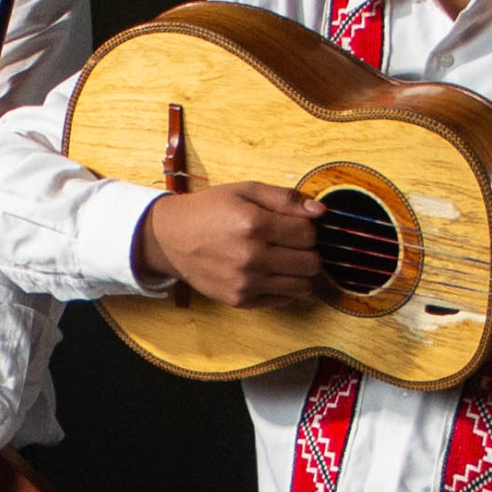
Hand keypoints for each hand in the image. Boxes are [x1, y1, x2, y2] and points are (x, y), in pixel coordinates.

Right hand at [134, 183, 321, 304]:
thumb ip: (284, 198)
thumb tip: (320, 211)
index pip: (308, 233)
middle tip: (292, 243)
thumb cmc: (209, 211)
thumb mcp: (245, 191)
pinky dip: (284, 287)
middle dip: (308, 251)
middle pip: (310, 262)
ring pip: (302, 286)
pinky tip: (269, 272)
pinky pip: (283, 299)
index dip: (308, 227)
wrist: (171, 239)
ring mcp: (246, 283)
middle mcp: (251, 257)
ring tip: (284, 259)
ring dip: (300, 272)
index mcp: (253, 224)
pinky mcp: (240, 300)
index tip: (295, 225)